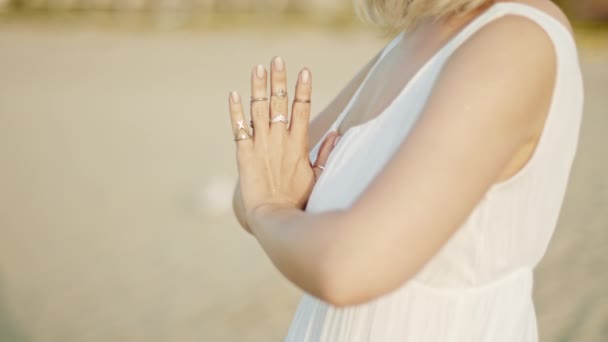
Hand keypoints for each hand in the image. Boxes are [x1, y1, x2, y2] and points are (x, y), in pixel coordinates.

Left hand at [228, 57, 338, 224]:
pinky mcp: (243, 154)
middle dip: (279, 79)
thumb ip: (325, 153)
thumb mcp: (317, 176)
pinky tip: (233, 95)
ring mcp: (261, 145)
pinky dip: (235, 112)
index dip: (302, 89)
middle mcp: (279, 140)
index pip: (302, 109)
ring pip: (259, 110)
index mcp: (298, 144)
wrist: (274, 218)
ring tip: (258, 68)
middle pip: (279, 103)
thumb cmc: (298, 201)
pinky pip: (238, 128)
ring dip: (258, 88)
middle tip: (277, 59)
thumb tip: (337, 133)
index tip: (304, 70)